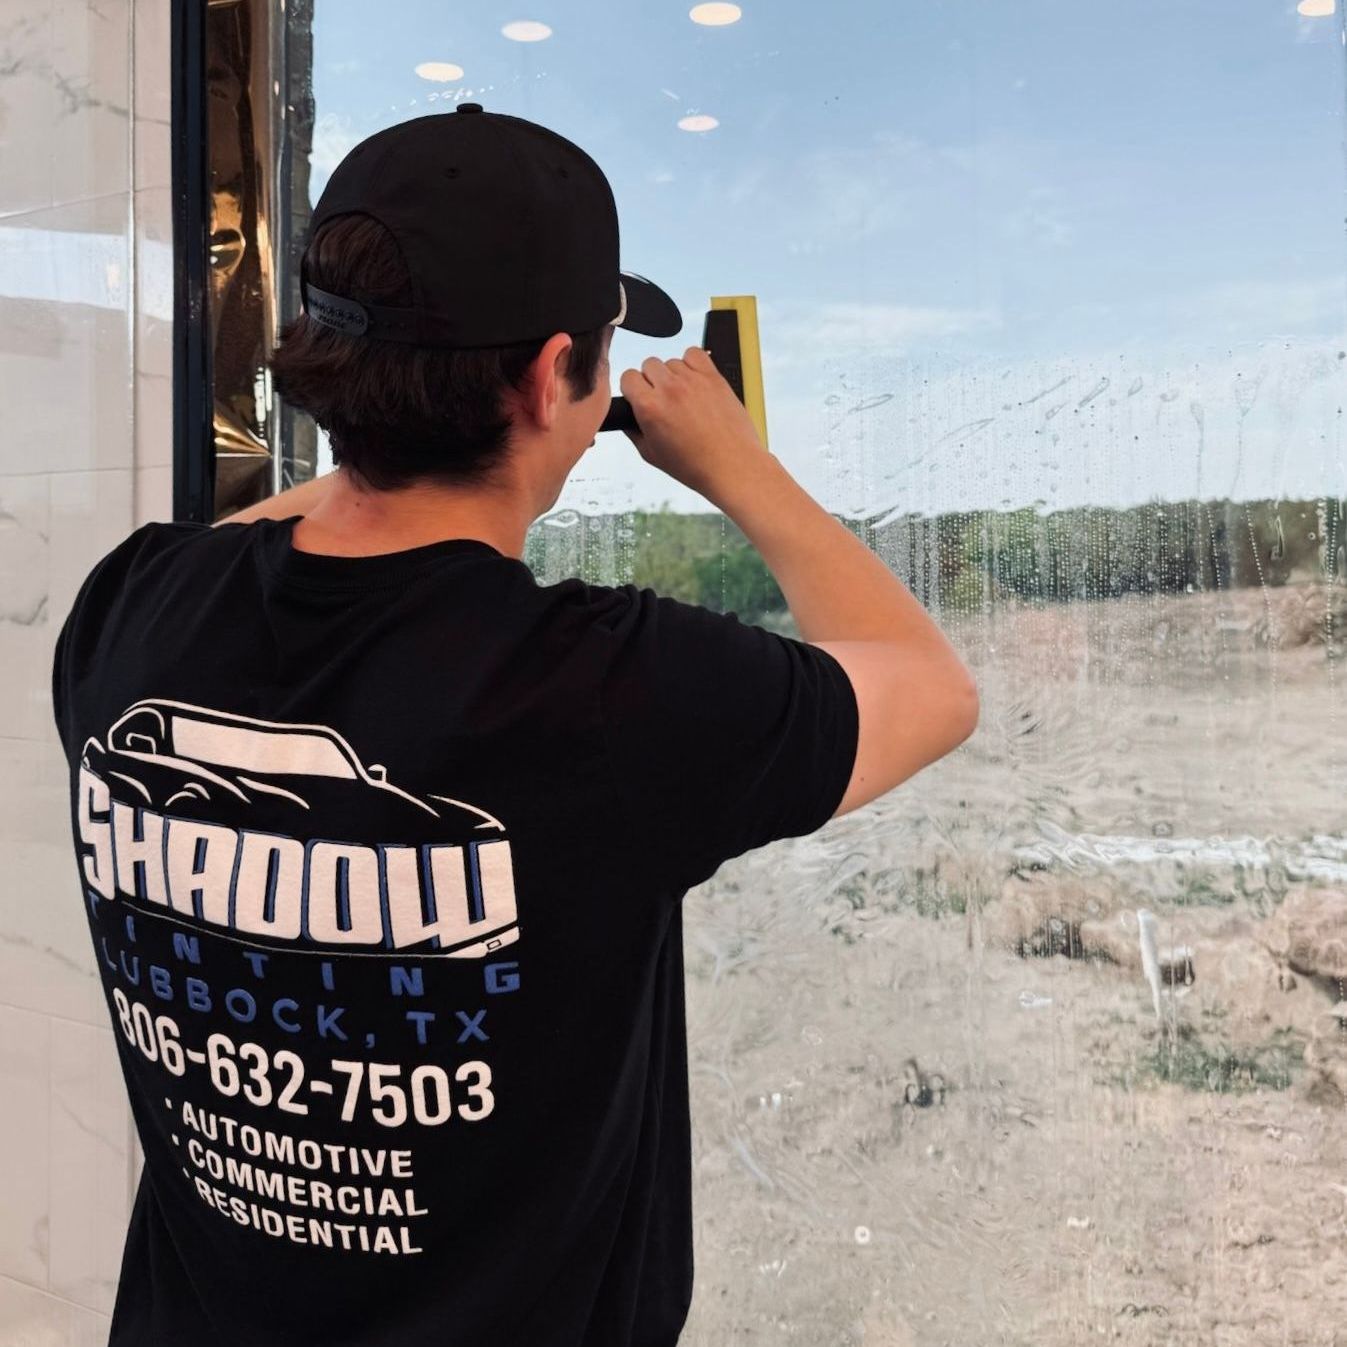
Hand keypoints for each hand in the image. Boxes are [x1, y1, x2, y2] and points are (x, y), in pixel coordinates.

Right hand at [618, 346, 773, 498]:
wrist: (730, 466)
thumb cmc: (696, 465)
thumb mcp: (652, 455)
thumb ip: (634, 432)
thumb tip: (628, 421)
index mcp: (650, 408)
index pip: (628, 377)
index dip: (633, 388)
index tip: (640, 396)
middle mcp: (670, 389)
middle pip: (649, 365)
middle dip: (652, 380)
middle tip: (663, 399)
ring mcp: (693, 380)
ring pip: (672, 361)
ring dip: (673, 375)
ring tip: (684, 397)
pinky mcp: (713, 377)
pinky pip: (695, 353)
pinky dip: (692, 363)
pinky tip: (695, 381)